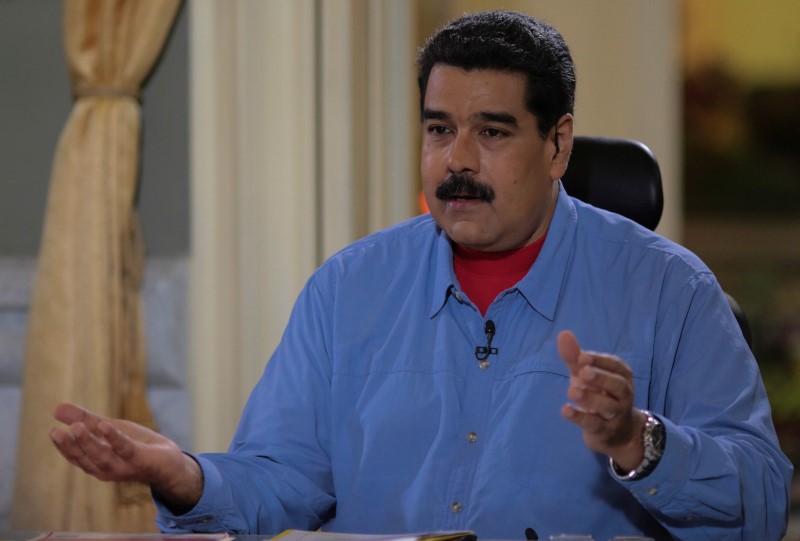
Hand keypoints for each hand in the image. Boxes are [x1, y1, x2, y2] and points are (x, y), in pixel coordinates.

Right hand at [49, 403, 203, 512]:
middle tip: (56, 431)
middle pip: (85, 458)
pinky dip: (114, 438)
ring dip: (88, 442)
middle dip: (71, 445)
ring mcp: (124, 466)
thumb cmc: (135, 445)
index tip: (53, 431)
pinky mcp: (140, 458)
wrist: (169, 462)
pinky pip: (126, 448)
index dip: (64, 446)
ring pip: (102, 456)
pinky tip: (106, 425)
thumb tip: (56, 408)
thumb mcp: (109, 429)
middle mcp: (107, 469)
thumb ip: (86, 419)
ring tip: (77, 426)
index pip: (76, 456)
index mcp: (96, 463)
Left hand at [557, 331, 644, 470]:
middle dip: (601, 378)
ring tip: (572, 391)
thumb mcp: (586, 375)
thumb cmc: (599, 395)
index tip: (582, 357)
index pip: (616, 366)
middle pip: (618, 386)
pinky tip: (565, 410)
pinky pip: (595, 425)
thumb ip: (575, 356)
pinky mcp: (605, 432)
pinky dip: (580, 418)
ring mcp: (616, 415)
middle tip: (583, 372)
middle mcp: (623, 395)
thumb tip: (563, 333)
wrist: (617, 433)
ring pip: (608, 407)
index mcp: (622, 376)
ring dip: (590, 398)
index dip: (600, 361)